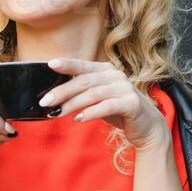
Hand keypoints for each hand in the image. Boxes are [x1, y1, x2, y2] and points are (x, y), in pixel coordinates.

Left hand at [40, 58, 168, 149]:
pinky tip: (79, 119)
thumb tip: (56, 96)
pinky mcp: (131, 104)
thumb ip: (83, 93)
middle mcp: (116, 76)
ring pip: (93, 94)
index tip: (50, 64)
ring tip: (57, 113)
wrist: (146, 127)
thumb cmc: (118, 111)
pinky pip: (107, 106)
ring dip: (72, 104)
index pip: (83, 66)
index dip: (67, 64)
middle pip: (84, 81)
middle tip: (45, 102)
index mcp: (106, 71)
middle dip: (62, 91)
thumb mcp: (99, 99)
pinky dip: (91, 113)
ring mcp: (125, 89)